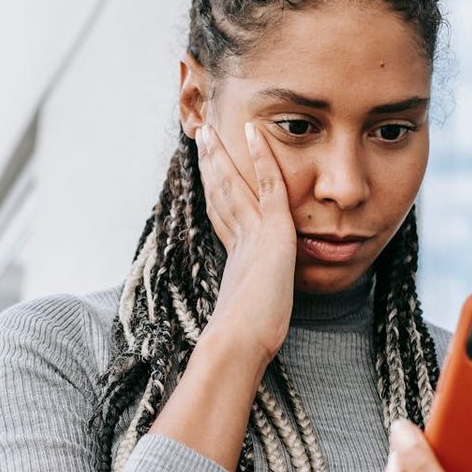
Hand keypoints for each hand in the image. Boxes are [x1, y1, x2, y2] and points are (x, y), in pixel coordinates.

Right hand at [194, 122, 296, 365]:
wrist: (240, 341)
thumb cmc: (246, 342)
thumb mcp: (253, 320)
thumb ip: (252, 312)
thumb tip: (247, 330)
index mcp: (234, 259)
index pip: (223, 216)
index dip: (214, 191)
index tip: (208, 174)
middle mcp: (237, 241)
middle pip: (220, 193)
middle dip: (211, 165)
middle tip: (201, 137)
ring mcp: (252, 233)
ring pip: (234, 184)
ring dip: (222, 154)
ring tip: (211, 129)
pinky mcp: (270, 230)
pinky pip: (268, 184)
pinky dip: (262, 157)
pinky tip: (255, 132)